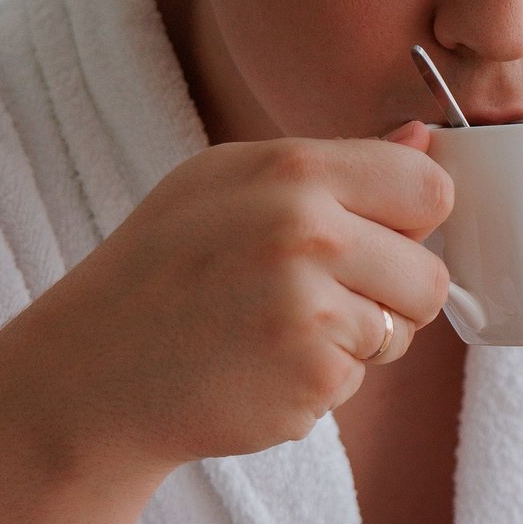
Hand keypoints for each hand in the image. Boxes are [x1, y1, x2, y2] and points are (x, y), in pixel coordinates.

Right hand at [0, 129, 453, 472]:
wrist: (89, 375)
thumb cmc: (165, 270)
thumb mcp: (227, 183)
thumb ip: (334, 165)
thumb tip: (425, 140)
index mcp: (291, 169)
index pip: (430, 187)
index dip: (413, 223)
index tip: (376, 239)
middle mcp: (306, 229)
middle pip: (433, 275)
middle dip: (392, 298)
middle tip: (316, 300)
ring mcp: (309, 305)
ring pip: (403, 333)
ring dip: (358, 343)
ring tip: (279, 333)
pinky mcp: (310, 376)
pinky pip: (361, 380)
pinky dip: (320, 383)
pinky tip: (260, 369)